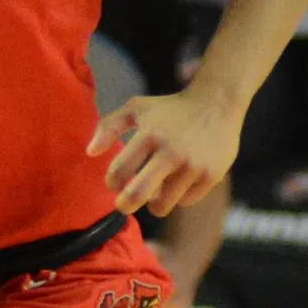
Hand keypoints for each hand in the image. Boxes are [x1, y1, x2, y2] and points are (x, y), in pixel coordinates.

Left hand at [89, 87, 240, 217]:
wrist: (217, 102)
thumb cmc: (170, 108)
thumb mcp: (137, 108)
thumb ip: (108, 126)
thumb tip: (90, 153)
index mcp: (149, 134)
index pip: (118, 172)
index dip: (112, 182)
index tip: (116, 182)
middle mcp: (172, 151)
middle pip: (138, 195)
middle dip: (125, 205)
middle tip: (123, 205)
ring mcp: (193, 165)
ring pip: (162, 205)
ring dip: (154, 201)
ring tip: (155, 189)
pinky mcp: (211, 175)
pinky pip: (185, 201)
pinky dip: (178, 196)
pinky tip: (179, 182)